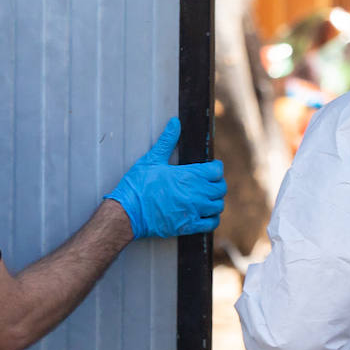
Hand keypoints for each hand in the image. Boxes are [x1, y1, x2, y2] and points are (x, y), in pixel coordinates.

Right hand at [105, 118, 225, 238]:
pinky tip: (206, 214)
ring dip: (215, 200)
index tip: (210, 167)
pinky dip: (212, 218)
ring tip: (207, 197)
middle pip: (220, 188)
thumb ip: (167, 141)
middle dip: (217, 183)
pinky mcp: (189, 226)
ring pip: (218, 206)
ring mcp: (194, 211)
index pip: (216, 170)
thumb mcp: (151, 159)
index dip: (215, 167)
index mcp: (189, 176)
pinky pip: (211, 223)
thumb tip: (175, 123)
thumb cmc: (138, 185)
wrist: (128, 212)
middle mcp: (196, 194)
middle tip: (208, 181)